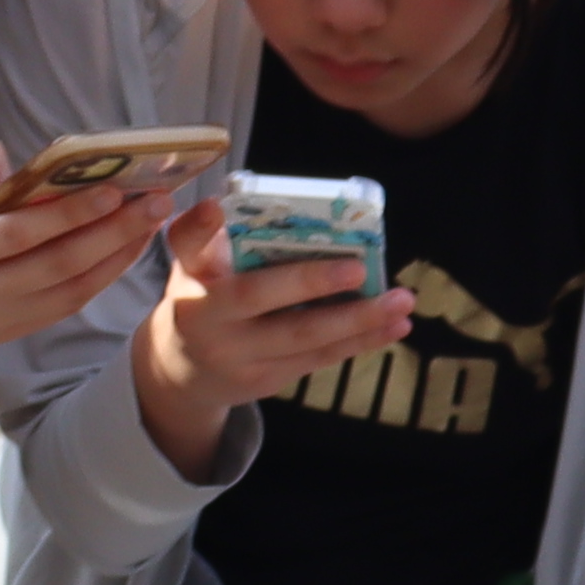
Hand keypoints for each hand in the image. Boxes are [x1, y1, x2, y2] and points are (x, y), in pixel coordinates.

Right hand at [0, 146, 180, 349]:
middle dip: (115, 233)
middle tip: (157, 204)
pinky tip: (116, 254)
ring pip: (68, 294)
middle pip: (60, 266)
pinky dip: (92, 282)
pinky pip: (56, 308)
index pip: (26, 234)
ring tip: (149, 226)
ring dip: (115, 260)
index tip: (117, 189)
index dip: (75, 213)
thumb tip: (30, 172)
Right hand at [126, 203, 410, 458]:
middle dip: (313, 284)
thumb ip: (203, 237)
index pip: (191, 250)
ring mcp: (241, 359)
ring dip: (358, 321)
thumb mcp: (190, 268)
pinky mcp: (268, 380)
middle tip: (359, 269)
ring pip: (304, 339)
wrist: (182, 373)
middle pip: (259, 299)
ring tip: (402, 302)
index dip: (202, 230)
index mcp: (193, 285)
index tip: (214, 207)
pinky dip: (359, 341)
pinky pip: (318, 358)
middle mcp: (211, 325)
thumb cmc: (199, 300)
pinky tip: (392, 327)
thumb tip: (218, 204)